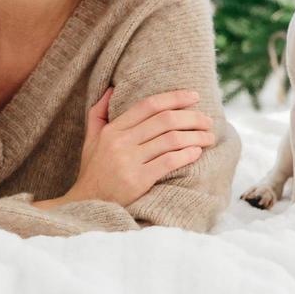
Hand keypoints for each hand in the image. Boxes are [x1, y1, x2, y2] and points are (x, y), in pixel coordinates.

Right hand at [67, 87, 216, 207]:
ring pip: (171, 140)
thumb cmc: (94, 171)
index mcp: (113, 130)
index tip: (194, 96)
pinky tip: (197, 152)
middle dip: (192, 117)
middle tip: (208, 120)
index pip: (148, 105)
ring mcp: (129, 162)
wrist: (86, 205)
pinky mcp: (137, 181)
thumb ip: (99, 113)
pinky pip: (169, 162)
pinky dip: (187, 155)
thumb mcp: (91, 139)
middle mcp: (121, 142)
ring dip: (195, 136)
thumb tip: (111, 88)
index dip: (174, 98)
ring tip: (208, 137)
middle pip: (164, 120)